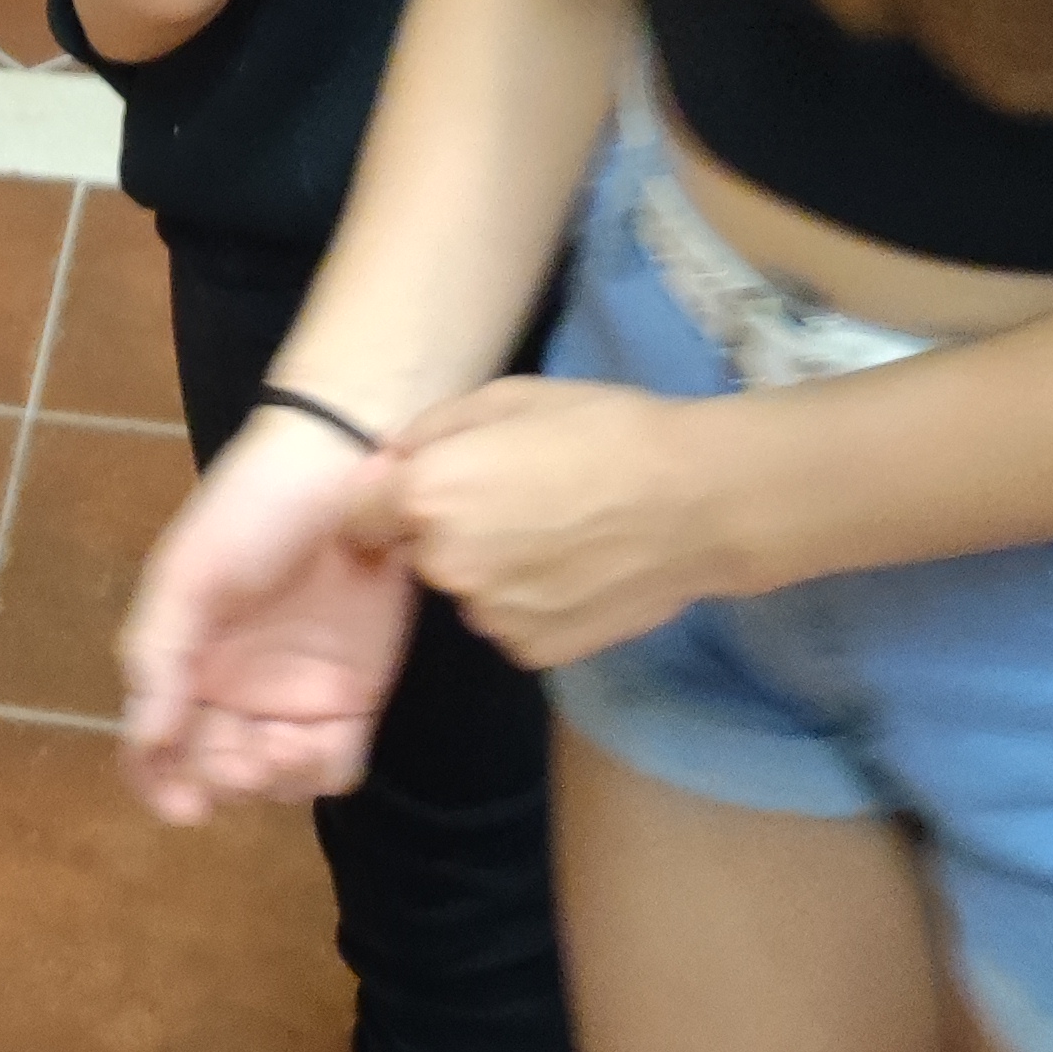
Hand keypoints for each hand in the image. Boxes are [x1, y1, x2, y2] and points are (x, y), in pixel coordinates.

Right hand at [119, 412, 418, 819]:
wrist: (346, 466)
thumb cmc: (252, 510)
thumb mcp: (188, 571)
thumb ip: (158, 654)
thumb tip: (142, 741)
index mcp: (184, 657)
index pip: (156, 742)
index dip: (159, 783)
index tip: (183, 804)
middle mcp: (234, 685)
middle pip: (215, 771)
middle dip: (222, 778)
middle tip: (243, 753)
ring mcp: (294, 694)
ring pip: (274, 781)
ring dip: (273, 780)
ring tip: (284, 741)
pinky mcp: (353, 696)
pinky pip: (334, 765)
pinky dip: (321, 768)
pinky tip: (316, 735)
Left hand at [356, 376, 730, 667]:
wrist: (692, 500)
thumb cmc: (598, 430)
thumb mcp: (505, 397)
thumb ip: (432, 430)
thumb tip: (392, 457)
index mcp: (428, 496)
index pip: (360, 514)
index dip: (382, 503)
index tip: (412, 493)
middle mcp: (447, 566)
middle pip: (420, 553)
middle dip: (447, 530)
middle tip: (513, 499)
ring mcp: (492, 619)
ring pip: (469, 591)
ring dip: (490, 570)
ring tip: (556, 531)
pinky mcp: (534, 654)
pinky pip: (510, 623)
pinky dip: (530, 602)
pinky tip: (576, 569)